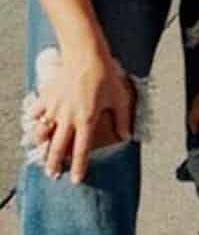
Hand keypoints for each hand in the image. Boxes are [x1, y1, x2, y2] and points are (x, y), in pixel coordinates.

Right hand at [31, 51, 132, 183]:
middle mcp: (68, 117)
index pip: (81, 150)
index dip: (78, 167)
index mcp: (87, 120)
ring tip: (42, 151)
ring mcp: (55, 107)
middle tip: (52, 175)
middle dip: (54, 164)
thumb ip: (123, 120)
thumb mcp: (120, 98)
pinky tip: (37, 123)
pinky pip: (36, 112)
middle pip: (57, 147)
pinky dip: (35, 119)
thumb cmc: (105, 75)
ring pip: (43, 132)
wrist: (86, 54)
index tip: (75, 180)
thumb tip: (127, 136)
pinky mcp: (47, 96)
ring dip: (42, 144)